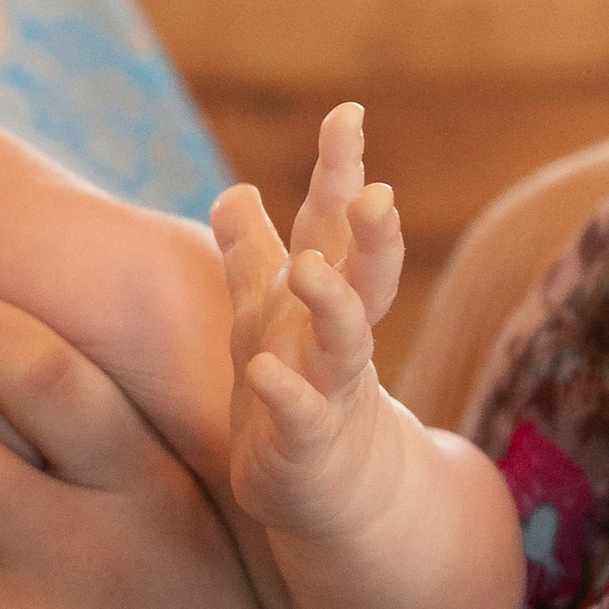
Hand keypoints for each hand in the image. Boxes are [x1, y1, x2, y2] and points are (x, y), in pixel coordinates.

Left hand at [213, 103, 406, 540]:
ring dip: (331, 303)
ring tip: (311, 269)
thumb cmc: (294, 394)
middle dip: (370, 234)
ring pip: (343, 342)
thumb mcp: (264, 319)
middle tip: (375, 192)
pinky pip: (299, 416)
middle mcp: (334, 337)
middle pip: (362, 275)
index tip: (347, 112)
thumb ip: (251, 256)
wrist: (331, 495)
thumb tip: (233, 190)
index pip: (334, 225)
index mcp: (321, 299)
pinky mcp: (307, 445)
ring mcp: (329, 390)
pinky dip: (285, 395)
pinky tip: (262, 372)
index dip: (340, 171)